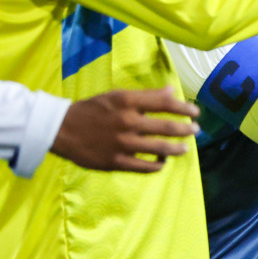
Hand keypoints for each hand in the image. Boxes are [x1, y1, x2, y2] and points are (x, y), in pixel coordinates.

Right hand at [51, 88, 199, 171]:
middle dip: (185, 129)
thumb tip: (172, 91)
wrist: (61, 129)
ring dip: (176, 149)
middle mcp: (126, 122)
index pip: (164, 103)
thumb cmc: (93, 110)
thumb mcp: (117, 96)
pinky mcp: (114, 162)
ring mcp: (121, 144)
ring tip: (185, 148)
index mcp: (127, 102)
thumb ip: (146, 96)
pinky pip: (143, 167)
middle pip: (165, 127)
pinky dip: (157, 165)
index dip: (184, 108)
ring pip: (159, 149)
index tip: (196, 112)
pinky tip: (162, 162)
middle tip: (196, 130)